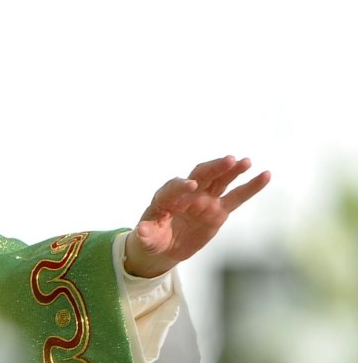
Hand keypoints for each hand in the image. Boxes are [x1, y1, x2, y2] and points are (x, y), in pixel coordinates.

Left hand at [124, 155, 270, 277]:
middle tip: (228, 160)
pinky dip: (250, 186)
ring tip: (246, 162)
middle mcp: (187, 194)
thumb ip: (146, 235)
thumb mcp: (146, 239)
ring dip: (232, 170)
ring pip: (220, 181)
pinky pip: (236, 197)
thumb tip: (141, 231)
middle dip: (213, 168)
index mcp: (165, 198)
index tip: (191, 186)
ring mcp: (204, 200)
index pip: (173, 187)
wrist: (164, 246)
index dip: (181, 186)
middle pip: (201, 175)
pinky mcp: (218, 210)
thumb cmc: (152, 239)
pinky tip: (265, 175)